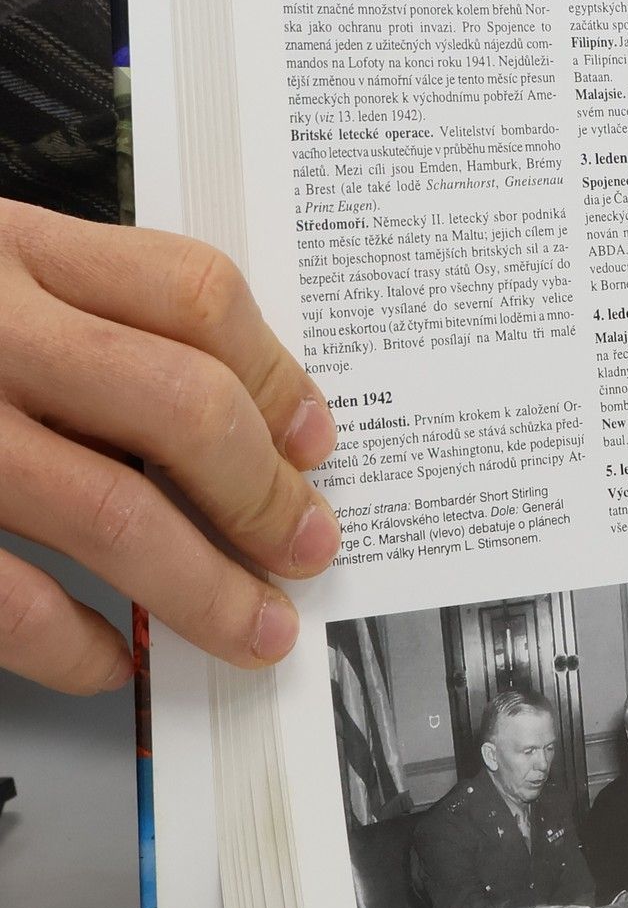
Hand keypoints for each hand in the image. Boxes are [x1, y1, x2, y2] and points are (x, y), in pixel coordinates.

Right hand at [0, 202, 339, 693]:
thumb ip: (77, 309)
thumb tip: (242, 415)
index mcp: (7, 245)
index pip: (193, 293)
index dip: (277, 376)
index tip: (316, 440)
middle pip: (177, 403)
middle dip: (263, 495)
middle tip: (307, 547)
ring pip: (105, 509)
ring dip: (201, 587)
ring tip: (253, 629)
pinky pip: (3, 594)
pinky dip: (73, 642)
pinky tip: (112, 661)